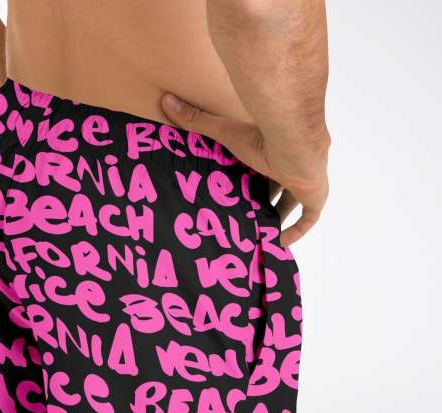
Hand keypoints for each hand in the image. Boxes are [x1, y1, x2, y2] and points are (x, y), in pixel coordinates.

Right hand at [161, 93, 329, 245]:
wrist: (293, 140)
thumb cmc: (262, 134)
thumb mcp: (225, 132)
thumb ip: (198, 121)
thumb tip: (166, 100)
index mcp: (276, 146)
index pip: (266, 163)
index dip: (255, 176)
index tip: (240, 189)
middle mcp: (295, 162)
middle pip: (280, 184)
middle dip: (265, 198)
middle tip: (246, 213)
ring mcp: (308, 179)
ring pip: (294, 201)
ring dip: (278, 215)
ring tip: (258, 230)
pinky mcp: (315, 196)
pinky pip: (309, 218)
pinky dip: (297, 231)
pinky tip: (280, 242)